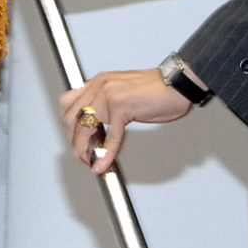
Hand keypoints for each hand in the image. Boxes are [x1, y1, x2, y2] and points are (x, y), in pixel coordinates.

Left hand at [60, 69, 192, 173]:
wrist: (178, 83)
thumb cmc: (158, 90)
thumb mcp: (124, 93)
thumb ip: (108, 106)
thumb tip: (97, 130)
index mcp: (99, 81)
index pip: (68, 104)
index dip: (69, 126)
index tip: (77, 141)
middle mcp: (100, 86)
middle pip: (70, 118)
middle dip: (74, 141)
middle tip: (84, 155)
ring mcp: (108, 96)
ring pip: (84, 129)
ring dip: (84, 150)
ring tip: (91, 162)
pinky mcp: (121, 108)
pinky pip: (109, 137)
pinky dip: (105, 155)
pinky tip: (104, 165)